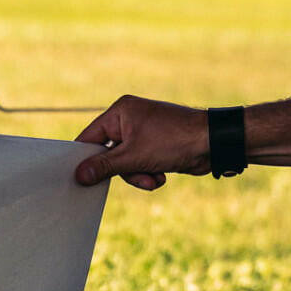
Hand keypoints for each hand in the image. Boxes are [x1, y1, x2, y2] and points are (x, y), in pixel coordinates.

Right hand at [73, 95, 210, 189]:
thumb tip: (79, 175)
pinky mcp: (154, 146)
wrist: (212, 143)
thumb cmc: (174, 140)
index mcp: (120, 111)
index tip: (78, 178)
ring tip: (153, 177)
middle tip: (136, 175)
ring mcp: (143, 133)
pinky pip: (139, 165)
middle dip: (123, 171)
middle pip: (108, 154)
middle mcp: (129, 119)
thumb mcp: (133, 157)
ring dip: (138, 175)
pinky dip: (148, 174)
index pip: (90, 137)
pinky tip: (162, 175)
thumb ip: (104, 167)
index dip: (85, 159)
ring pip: (124, 164)